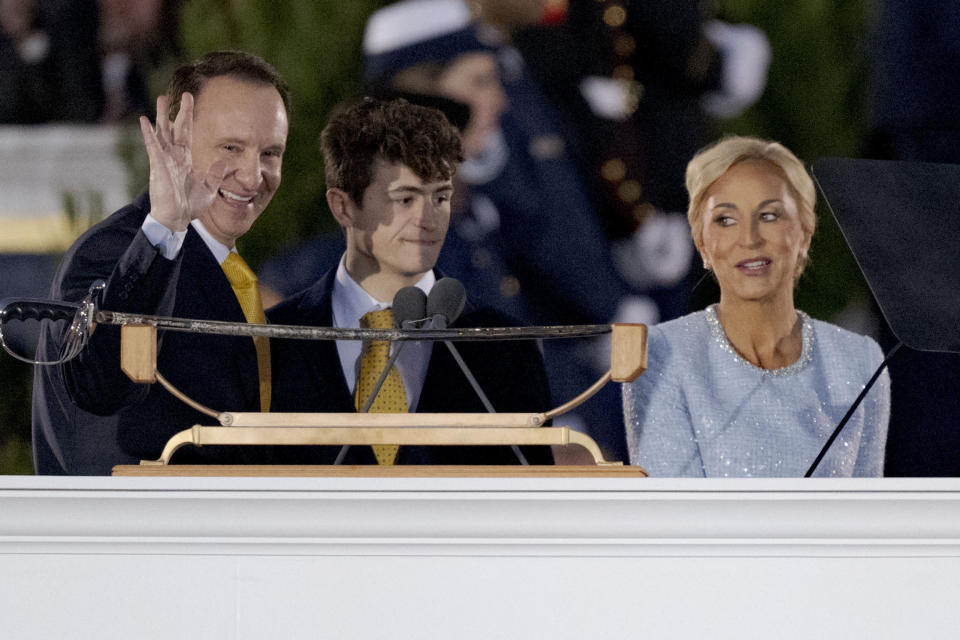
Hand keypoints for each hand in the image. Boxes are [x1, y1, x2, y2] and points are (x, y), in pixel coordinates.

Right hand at [138, 93, 225, 231]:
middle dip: (178, 111)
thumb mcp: (208, 188)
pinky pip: (153, 146)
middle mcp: (174, 156)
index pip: (187, 133)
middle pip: (175, 128)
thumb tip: (225, 163)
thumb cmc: (189, 206)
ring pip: (162, 133)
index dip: (188, 118)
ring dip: (161, 116)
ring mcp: (164, 160)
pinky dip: (149, 133)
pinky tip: (144, 120)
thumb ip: (216, 174)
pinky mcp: (158, 166)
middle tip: (183, 94)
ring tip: (160, 99)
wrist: (177, 219)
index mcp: (185, 159)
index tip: (190, 102)